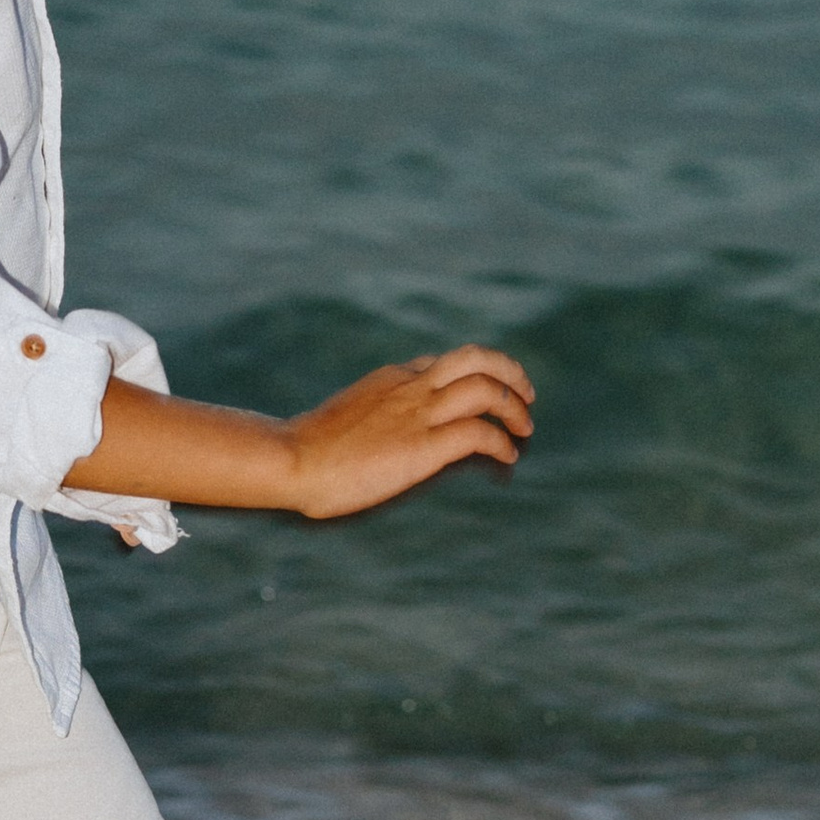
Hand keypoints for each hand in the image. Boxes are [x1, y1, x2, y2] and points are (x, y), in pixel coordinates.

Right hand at [283, 346, 534, 519]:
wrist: (292, 459)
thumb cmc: (308, 448)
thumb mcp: (346, 413)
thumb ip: (371, 410)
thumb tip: (379, 428)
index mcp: (391, 378)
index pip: (444, 363)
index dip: (473, 375)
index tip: (485, 393)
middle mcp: (411, 387)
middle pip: (477, 360)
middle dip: (510, 373)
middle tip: (526, 395)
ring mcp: (419, 414)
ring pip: (487, 390)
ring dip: (515, 407)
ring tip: (525, 428)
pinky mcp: (424, 447)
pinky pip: (479, 434)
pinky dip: (501, 442)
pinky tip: (506, 456)